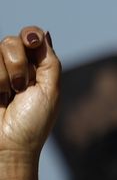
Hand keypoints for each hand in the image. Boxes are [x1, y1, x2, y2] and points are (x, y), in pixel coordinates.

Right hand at [0, 27, 59, 160]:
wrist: (8, 146)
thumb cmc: (33, 123)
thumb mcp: (50, 92)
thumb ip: (49, 62)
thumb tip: (43, 33)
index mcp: (36, 68)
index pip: (31, 36)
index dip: (31, 34)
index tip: (33, 43)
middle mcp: (13, 66)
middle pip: (11, 40)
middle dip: (18, 64)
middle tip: (21, 88)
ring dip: (4, 76)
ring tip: (7, 97)